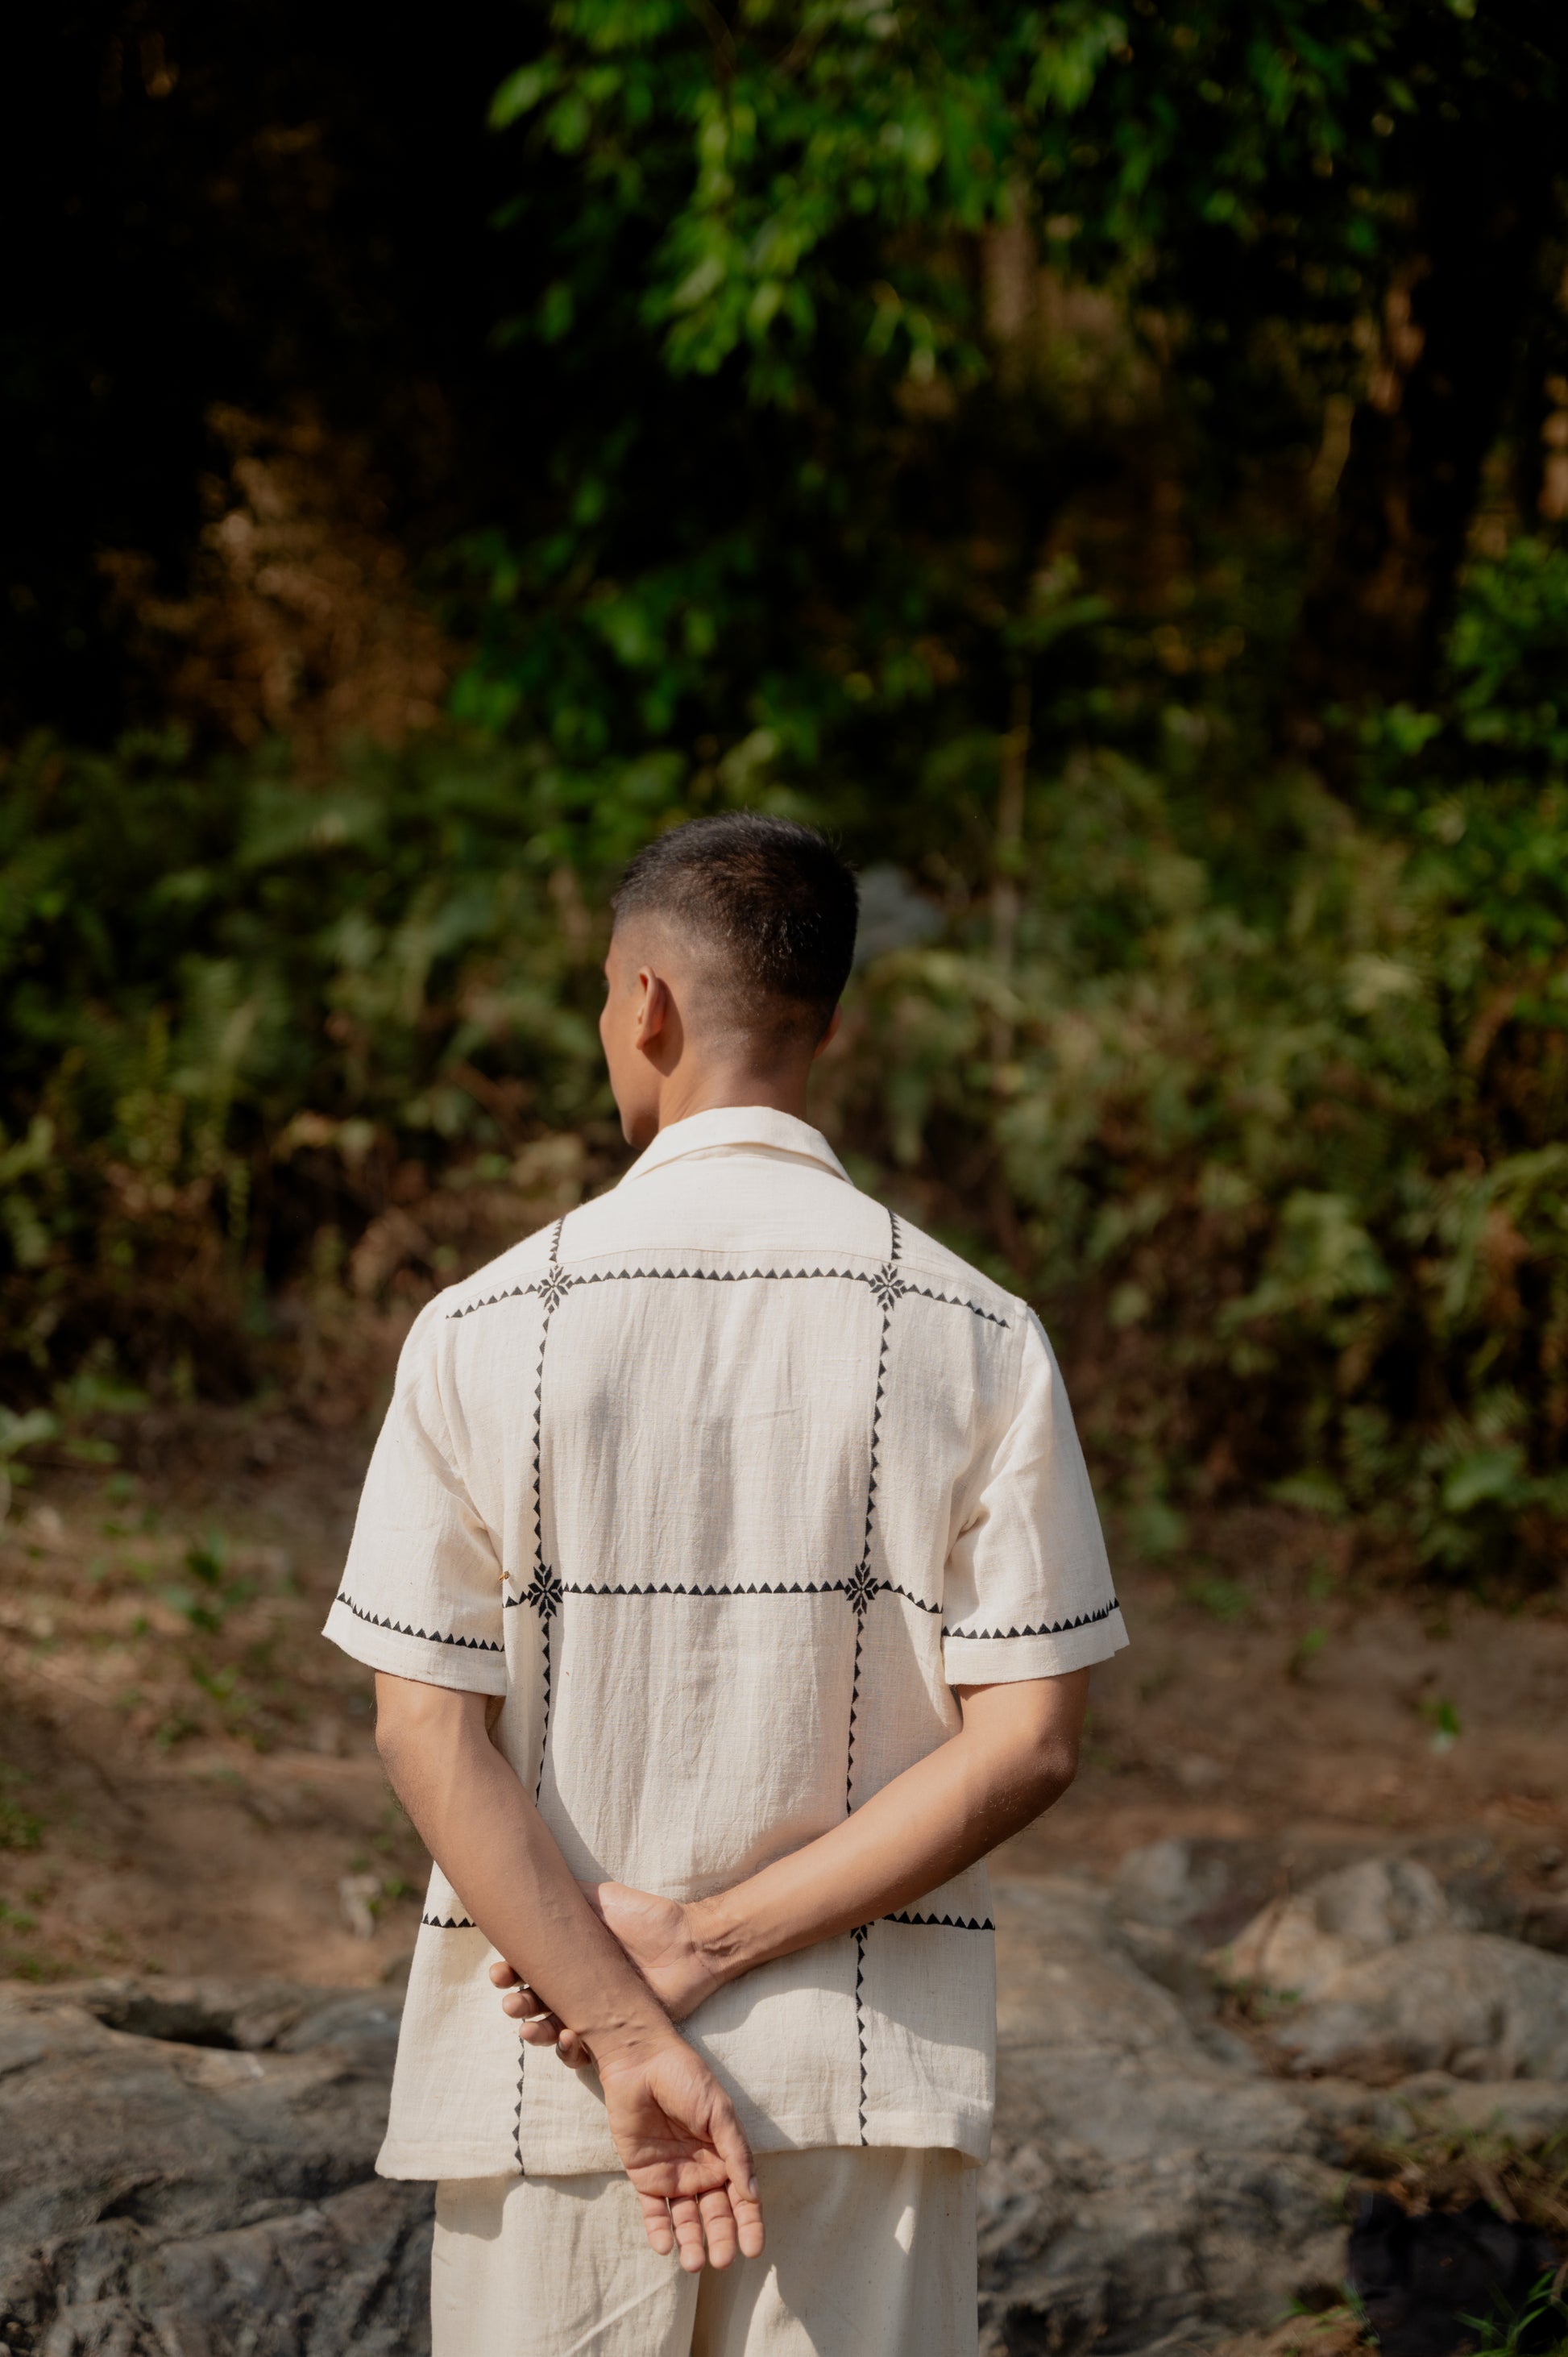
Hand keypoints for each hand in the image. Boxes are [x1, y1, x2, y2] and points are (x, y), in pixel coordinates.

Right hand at [491, 1880, 723, 2059]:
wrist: (690, 1947)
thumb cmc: (648, 1920)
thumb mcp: (604, 1899)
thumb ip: (571, 1895)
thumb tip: (535, 1881)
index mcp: (571, 1956)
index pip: (531, 1968)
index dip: (511, 1972)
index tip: (500, 1972)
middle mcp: (578, 1986)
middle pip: (536, 2001)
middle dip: (518, 2003)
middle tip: (511, 2003)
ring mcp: (595, 2013)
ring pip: (553, 2029)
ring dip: (536, 2031)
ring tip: (530, 2028)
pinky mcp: (614, 2037)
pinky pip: (584, 2051)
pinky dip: (570, 2049)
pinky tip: (567, 2039)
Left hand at [597, 2029, 763, 2270]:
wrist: (641, 2062)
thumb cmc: (686, 2079)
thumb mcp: (719, 2111)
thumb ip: (735, 2152)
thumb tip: (753, 2193)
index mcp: (725, 2154)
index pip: (742, 2197)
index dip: (750, 2223)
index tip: (754, 2250)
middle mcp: (702, 2170)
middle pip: (715, 2213)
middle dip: (721, 2238)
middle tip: (722, 2261)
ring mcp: (673, 2175)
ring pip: (686, 2219)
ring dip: (691, 2242)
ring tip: (694, 2264)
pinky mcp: (645, 2176)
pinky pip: (654, 2211)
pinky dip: (659, 2230)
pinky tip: (665, 2246)